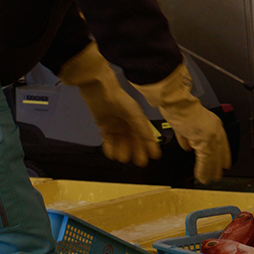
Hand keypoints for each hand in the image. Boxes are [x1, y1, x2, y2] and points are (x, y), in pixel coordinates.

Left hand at [58, 42, 160, 166]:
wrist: (99, 91)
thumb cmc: (118, 98)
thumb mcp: (134, 114)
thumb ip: (142, 128)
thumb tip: (151, 140)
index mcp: (138, 119)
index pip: (146, 135)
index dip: (150, 146)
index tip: (154, 156)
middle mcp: (128, 124)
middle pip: (135, 142)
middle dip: (137, 152)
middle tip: (140, 161)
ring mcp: (116, 126)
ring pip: (122, 144)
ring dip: (123, 151)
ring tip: (122, 157)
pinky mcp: (104, 128)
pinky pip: (109, 142)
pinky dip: (110, 148)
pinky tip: (111, 153)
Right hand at [133, 64, 231, 184]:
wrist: (176, 103)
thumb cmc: (178, 108)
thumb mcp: (185, 125)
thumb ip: (188, 137)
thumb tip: (188, 146)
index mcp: (213, 124)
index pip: (222, 143)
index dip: (223, 154)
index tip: (224, 162)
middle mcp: (216, 130)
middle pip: (219, 152)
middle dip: (218, 165)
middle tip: (218, 175)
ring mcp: (211, 136)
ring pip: (213, 158)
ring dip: (210, 170)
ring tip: (209, 179)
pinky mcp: (204, 141)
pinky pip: (205, 159)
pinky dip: (203, 169)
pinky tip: (202, 176)